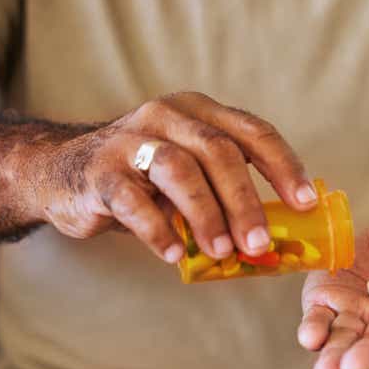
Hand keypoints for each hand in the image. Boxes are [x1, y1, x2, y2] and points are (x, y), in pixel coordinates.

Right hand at [23, 92, 316, 262]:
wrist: (64, 173)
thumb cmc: (144, 179)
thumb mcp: (189, 174)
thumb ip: (224, 194)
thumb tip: (272, 243)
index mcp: (200, 113)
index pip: (253, 132)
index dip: (284, 166)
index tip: (304, 202)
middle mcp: (168, 116)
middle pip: (219, 152)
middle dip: (246, 201)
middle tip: (260, 243)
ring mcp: (131, 139)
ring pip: (179, 170)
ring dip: (206, 215)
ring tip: (221, 251)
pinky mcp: (100, 170)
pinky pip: (134, 200)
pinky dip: (157, 230)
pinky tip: (172, 254)